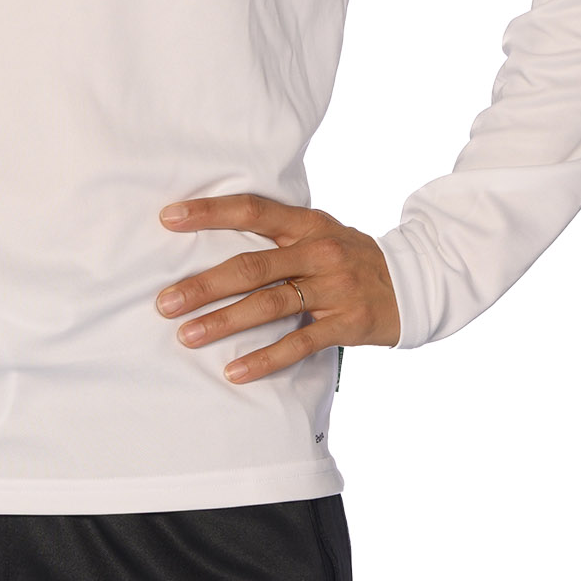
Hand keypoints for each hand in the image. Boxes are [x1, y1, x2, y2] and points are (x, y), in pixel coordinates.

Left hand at [156, 194, 399, 381]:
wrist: (414, 282)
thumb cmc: (349, 257)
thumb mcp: (319, 232)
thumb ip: (278, 233)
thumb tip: (213, 239)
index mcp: (306, 223)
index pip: (251, 209)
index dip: (209, 212)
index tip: (168, 218)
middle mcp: (317, 251)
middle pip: (252, 266)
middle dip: (204, 284)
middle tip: (165, 302)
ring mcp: (334, 287)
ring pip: (269, 305)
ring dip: (224, 322)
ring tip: (187, 336)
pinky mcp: (346, 323)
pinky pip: (299, 343)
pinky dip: (265, 359)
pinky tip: (234, 371)